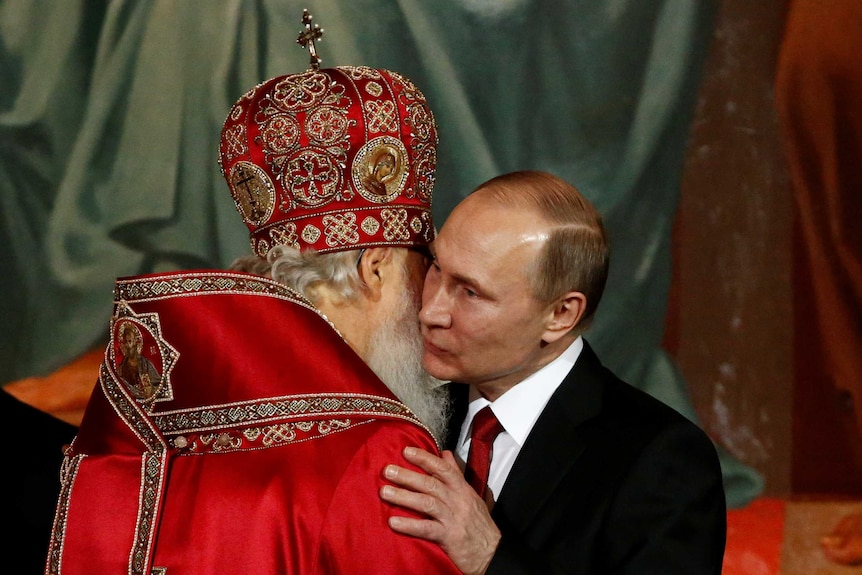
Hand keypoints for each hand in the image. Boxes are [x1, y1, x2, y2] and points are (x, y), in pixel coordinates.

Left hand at [380, 447, 500, 574]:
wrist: (493, 552)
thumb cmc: (479, 524)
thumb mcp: (470, 495)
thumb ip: (455, 474)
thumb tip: (445, 454)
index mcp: (462, 489)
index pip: (443, 468)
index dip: (424, 458)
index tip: (406, 451)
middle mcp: (457, 500)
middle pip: (430, 484)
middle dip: (407, 476)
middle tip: (387, 470)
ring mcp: (453, 518)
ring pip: (426, 503)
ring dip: (404, 497)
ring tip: (384, 493)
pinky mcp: (448, 537)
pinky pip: (426, 529)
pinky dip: (409, 525)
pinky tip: (393, 522)